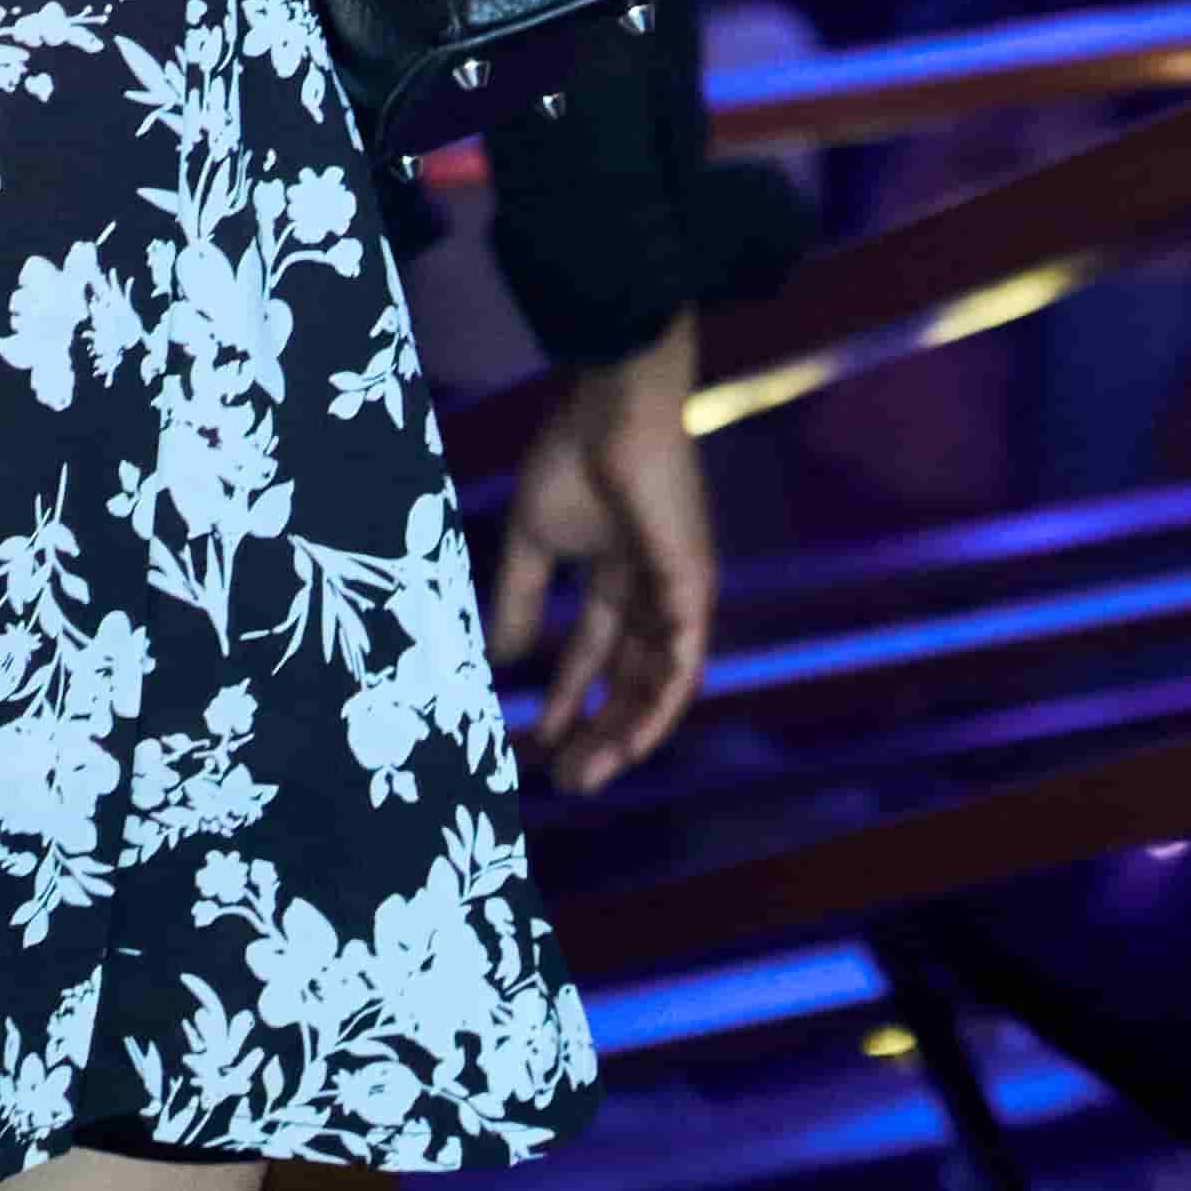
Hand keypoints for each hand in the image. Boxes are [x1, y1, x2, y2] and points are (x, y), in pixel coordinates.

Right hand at [492, 317, 711, 792]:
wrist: (612, 411)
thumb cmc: (571, 457)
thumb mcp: (531, 540)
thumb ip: (517, 600)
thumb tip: (499, 662)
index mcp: (613, 573)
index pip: (593, 651)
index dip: (566, 696)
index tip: (535, 742)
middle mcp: (649, 591)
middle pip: (628, 679)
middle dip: (597, 730)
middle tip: (563, 778)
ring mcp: (675, 594)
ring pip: (656, 685)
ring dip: (624, 735)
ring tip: (586, 776)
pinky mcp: (691, 592)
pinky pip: (680, 667)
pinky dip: (656, 711)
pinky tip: (628, 747)